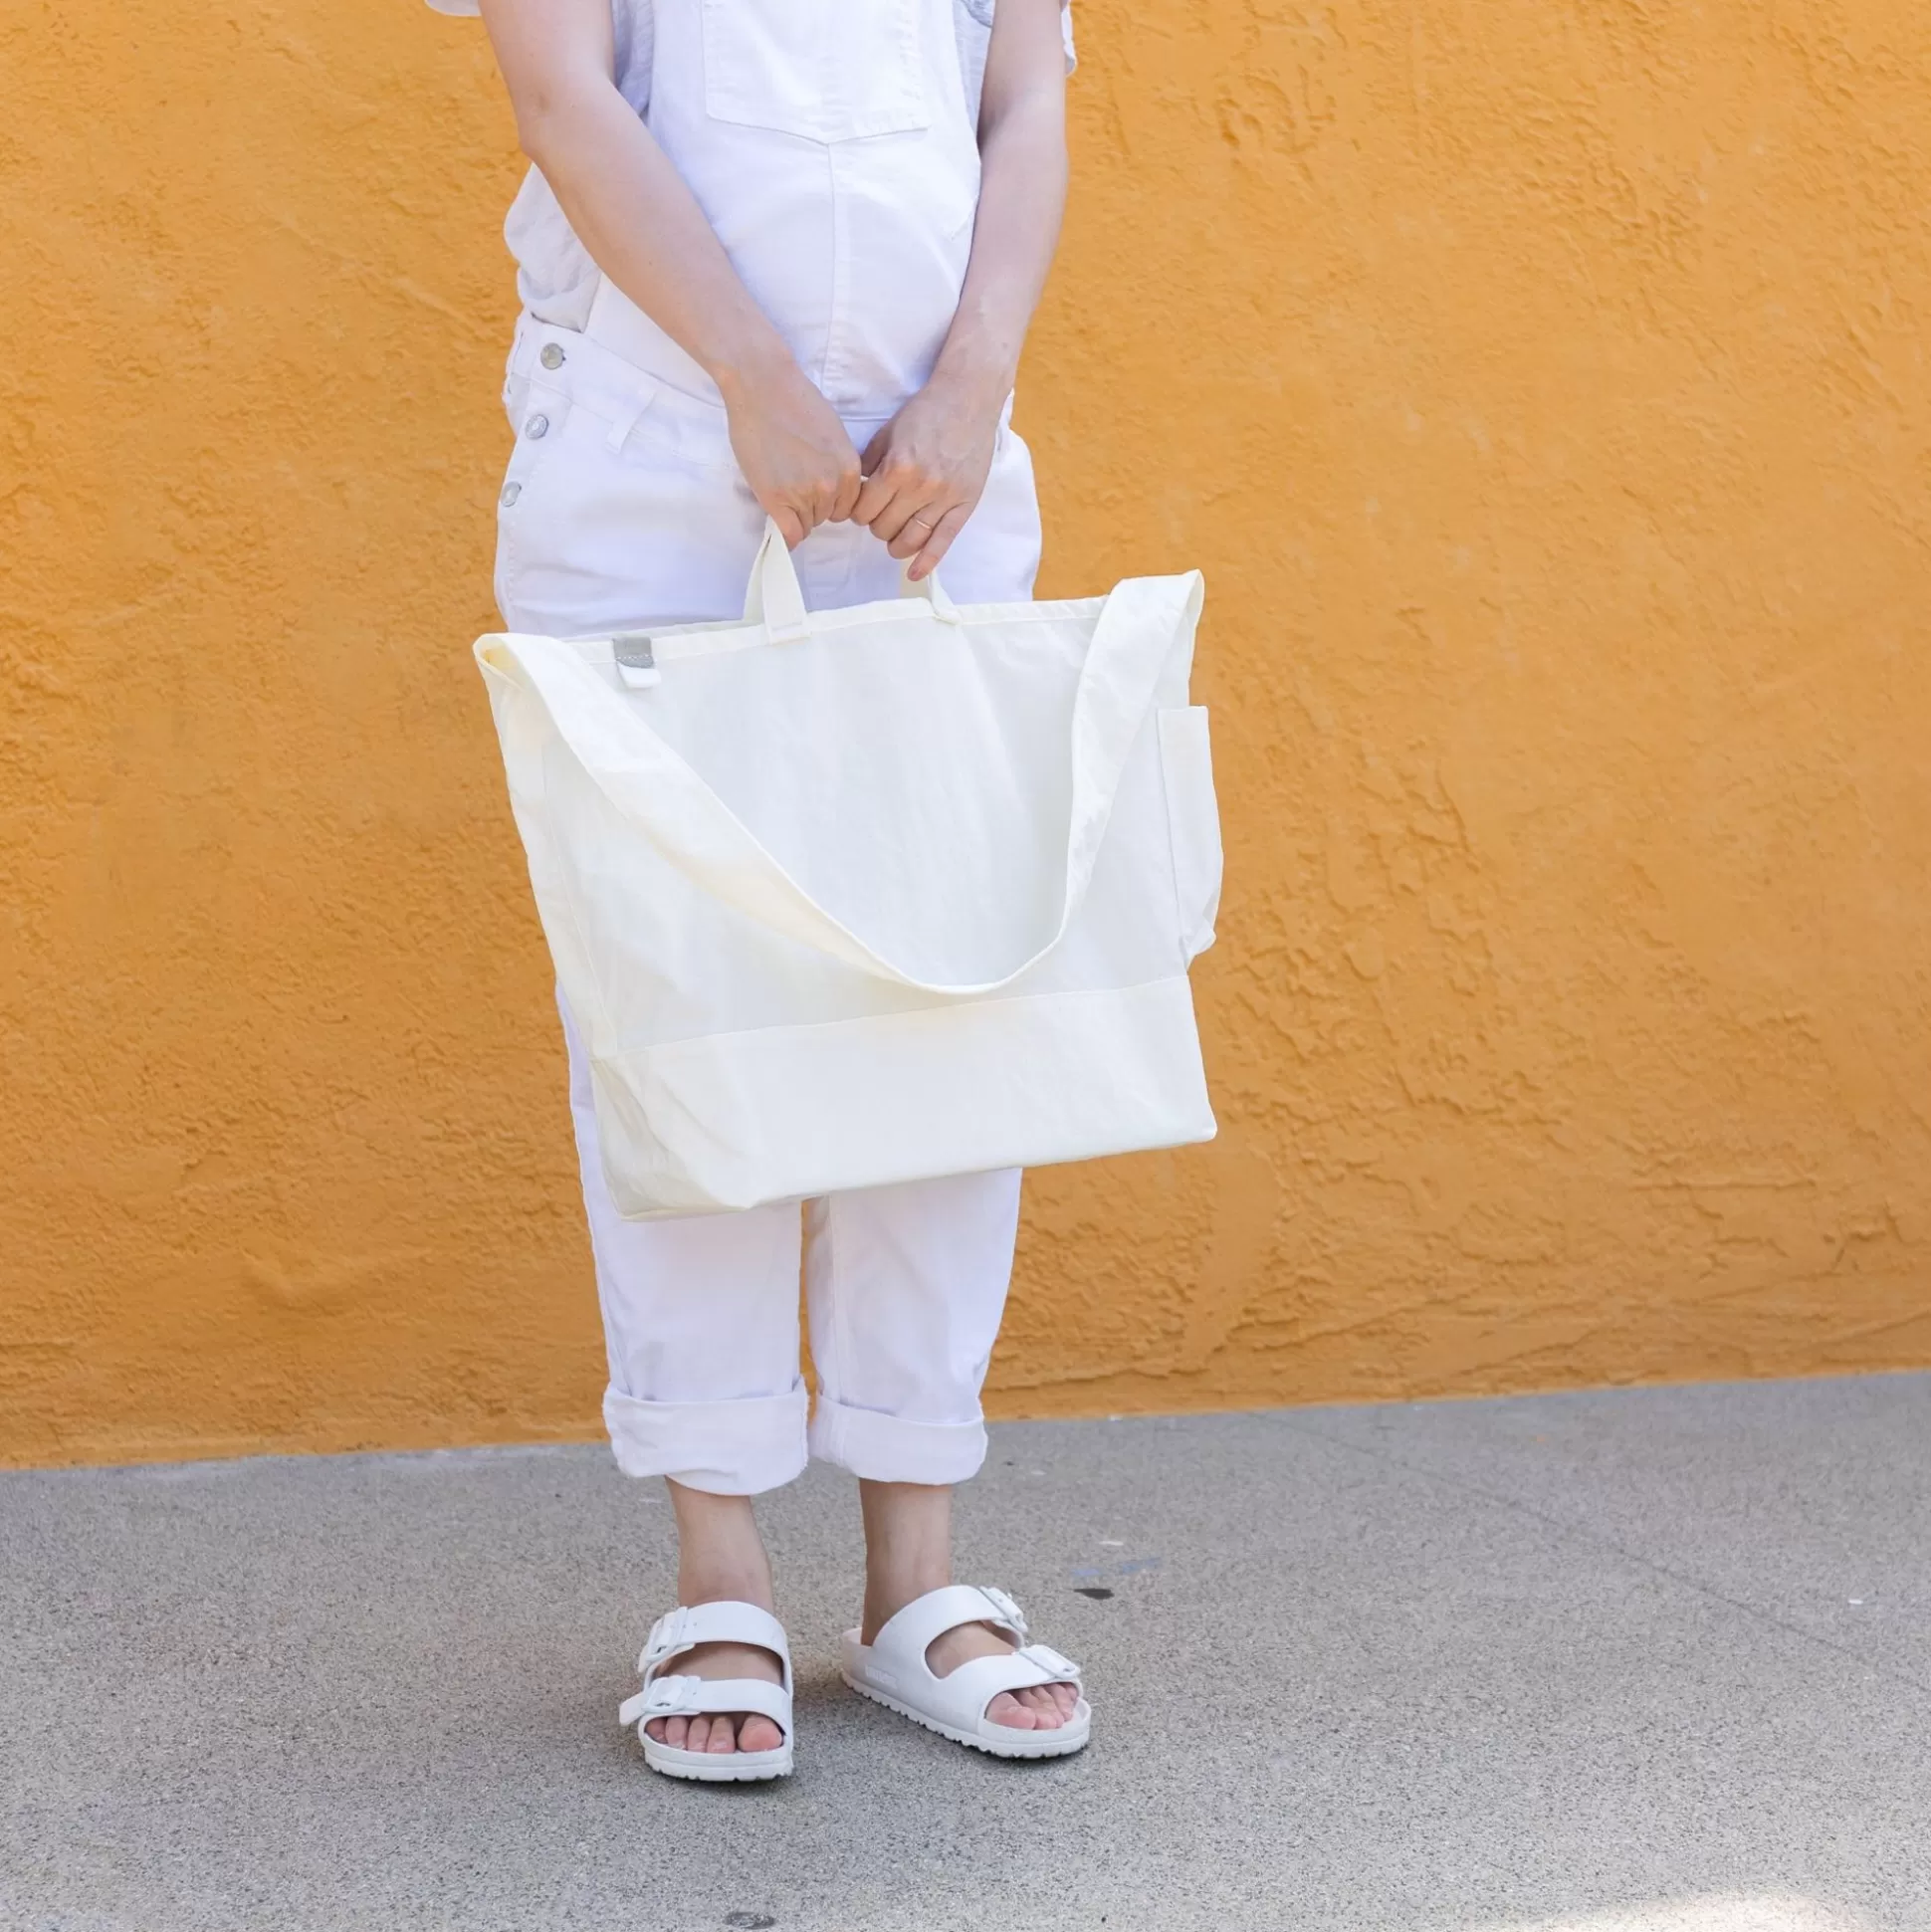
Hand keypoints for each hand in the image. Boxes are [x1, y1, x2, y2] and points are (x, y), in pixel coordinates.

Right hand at [720, 357, 862, 548]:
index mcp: (850, 469)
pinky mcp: (777, 498)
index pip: (846, 507)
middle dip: (812, 505)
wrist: (763, 386)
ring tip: (779, 482)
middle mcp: (832, 485)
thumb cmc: (795, 402)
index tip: (814, 490)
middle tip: (791, 480)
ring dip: (794, 512)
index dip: (830, 501)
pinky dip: (787, 534)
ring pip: (807, 524)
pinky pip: (790, 534)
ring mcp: (805, 493)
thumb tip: (833, 489)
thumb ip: (837, 466)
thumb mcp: (833, 436)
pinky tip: (779, 518)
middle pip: (827, 517)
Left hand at [852, 371, 1004, 580]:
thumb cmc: (926, 412)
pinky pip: (943, 541)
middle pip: (884, 528)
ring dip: (895, 542)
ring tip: (894, 534)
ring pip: (910, 539)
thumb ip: (868, 464)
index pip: (864, 510)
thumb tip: (853, 494)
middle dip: (876, 524)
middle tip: (879, 514)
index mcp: (897, 468)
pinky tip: (914, 574)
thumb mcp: (887, 432)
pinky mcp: (964, 504)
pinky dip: (927, 561)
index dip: (857, 512)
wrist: (968, 399)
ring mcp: (944, 498)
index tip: (861, 508)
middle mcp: (920, 487)